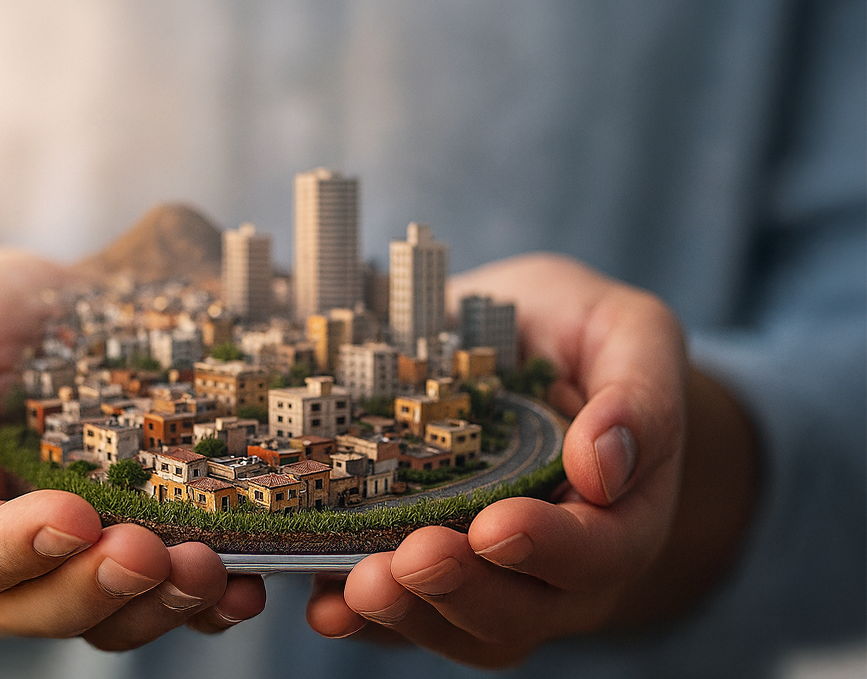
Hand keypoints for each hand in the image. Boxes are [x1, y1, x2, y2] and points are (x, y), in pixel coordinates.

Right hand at [0, 248, 264, 647]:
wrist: (28, 320)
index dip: (13, 545)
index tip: (73, 516)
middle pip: (28, 606)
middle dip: (93, 588)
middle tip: (148, 552)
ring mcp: (63, 563)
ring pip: (100, 621)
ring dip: (155, 606)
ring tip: (208, 569)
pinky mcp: (125, 555)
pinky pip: (160, 604)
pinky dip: (203, 608)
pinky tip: (244, 585)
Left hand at [305, 253, 757, 666]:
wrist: (511, 344)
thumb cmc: (577, 336)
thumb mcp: (627, 333)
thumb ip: (637, 394)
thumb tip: (604, 464)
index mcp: (622, 512)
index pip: (600, 553)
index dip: (550, 548)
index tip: (497, 526)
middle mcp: (558, 567)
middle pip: (520, 611)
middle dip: (462, 590)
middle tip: (414, 559)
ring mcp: (488, 581)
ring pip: (456, 628)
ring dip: (406, 614)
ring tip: (361, 582)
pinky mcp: (422, 578)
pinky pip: (395, 617)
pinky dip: (357, 615)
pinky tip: (323, 601)